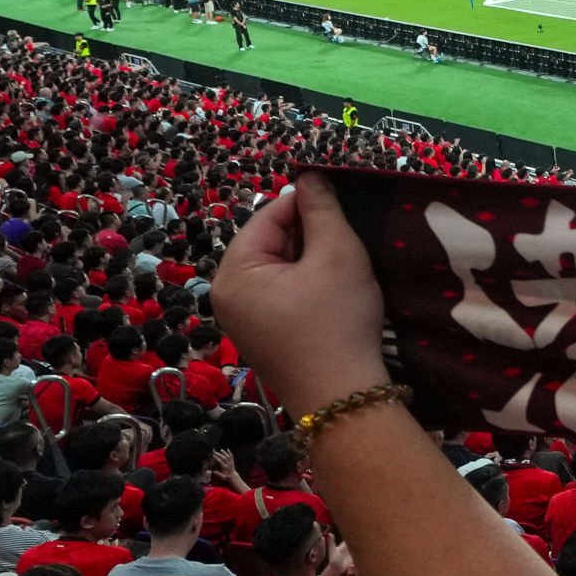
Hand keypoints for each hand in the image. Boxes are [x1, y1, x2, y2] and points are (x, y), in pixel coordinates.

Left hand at [211, 178, 390, 411]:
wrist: (344, 400)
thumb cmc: (338, 321)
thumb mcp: (337, 254)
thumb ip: (322, 209)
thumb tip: (310, 175)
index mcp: (234, 273)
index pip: (269, 215)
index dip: (308, 206)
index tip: (346, 209)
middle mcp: (227, 295)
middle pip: (271, 242)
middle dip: (309, 238)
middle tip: (348, 248)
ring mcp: (242, 320)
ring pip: (279, 268)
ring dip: (311, 262)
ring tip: (343, 272)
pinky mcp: (262, 337)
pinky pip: (281, 295)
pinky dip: (307, 287)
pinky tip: (334, 297)